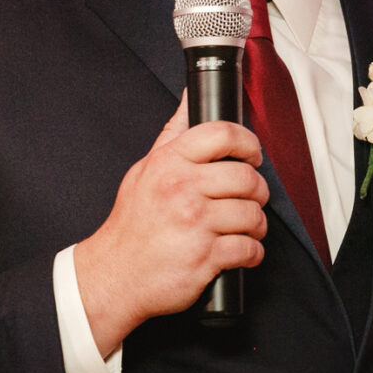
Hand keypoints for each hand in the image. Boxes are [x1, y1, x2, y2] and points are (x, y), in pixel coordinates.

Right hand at [74, 92, 268, 354]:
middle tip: (252, 197)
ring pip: (253, 215)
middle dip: (257, 190)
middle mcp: (182, 190)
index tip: (252, 155)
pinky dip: (252, 253)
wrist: (115, 275)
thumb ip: (173, 134)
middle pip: (246, 178)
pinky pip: (249, 249)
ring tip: (245, 227)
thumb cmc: (132, 225)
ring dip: (257, 224)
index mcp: (169, 164)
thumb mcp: (144, 170)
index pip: (223, 134)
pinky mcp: (205, 257)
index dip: (248, 143)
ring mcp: (194, 224)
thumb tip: (190, 97)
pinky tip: (240, 251)